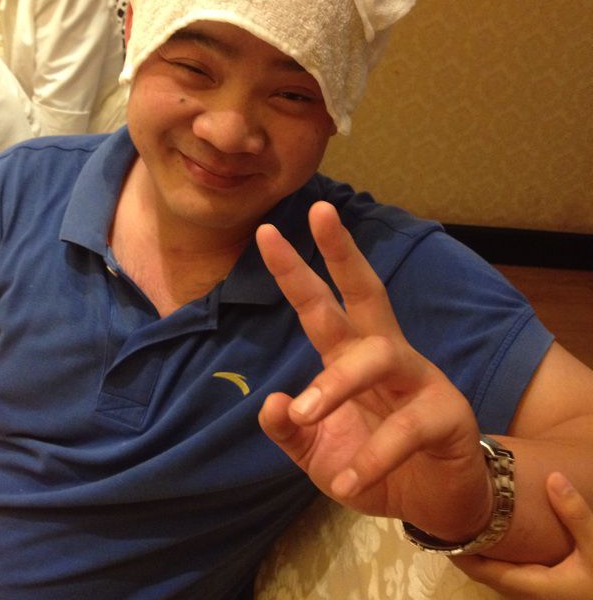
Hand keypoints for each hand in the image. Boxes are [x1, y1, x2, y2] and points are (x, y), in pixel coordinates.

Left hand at [256, 201, 491, 541]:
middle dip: (343, 251)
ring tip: (307, 413)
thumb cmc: (371, 464)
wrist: (433, 501)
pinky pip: (407, 429)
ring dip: (338, 382)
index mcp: (350, 354)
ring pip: (381, 356)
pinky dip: (373, 458)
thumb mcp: (318, 450)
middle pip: (367, 291)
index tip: (267, 232)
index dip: (296, 270)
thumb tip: (270, 401)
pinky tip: (349, 484)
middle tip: (319, 212)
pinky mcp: (447, 415)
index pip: (321, 304)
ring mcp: (420, 379)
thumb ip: (290, 429)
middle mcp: (384, 355)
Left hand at [453, 472, 592, 598]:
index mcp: (542, 588)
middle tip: (445, 522)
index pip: (489, 573)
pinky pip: (517, 569)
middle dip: (468, 553)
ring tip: (463, 524)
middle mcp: (538, 592)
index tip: (441, 532)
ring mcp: (545, 589)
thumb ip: (577, 514)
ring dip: (483, 553)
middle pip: (491, 574)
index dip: (463, 555)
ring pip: (504, 572)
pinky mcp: (552, 582)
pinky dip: (500, 553)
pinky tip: (495, 532)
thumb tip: (554, 479)